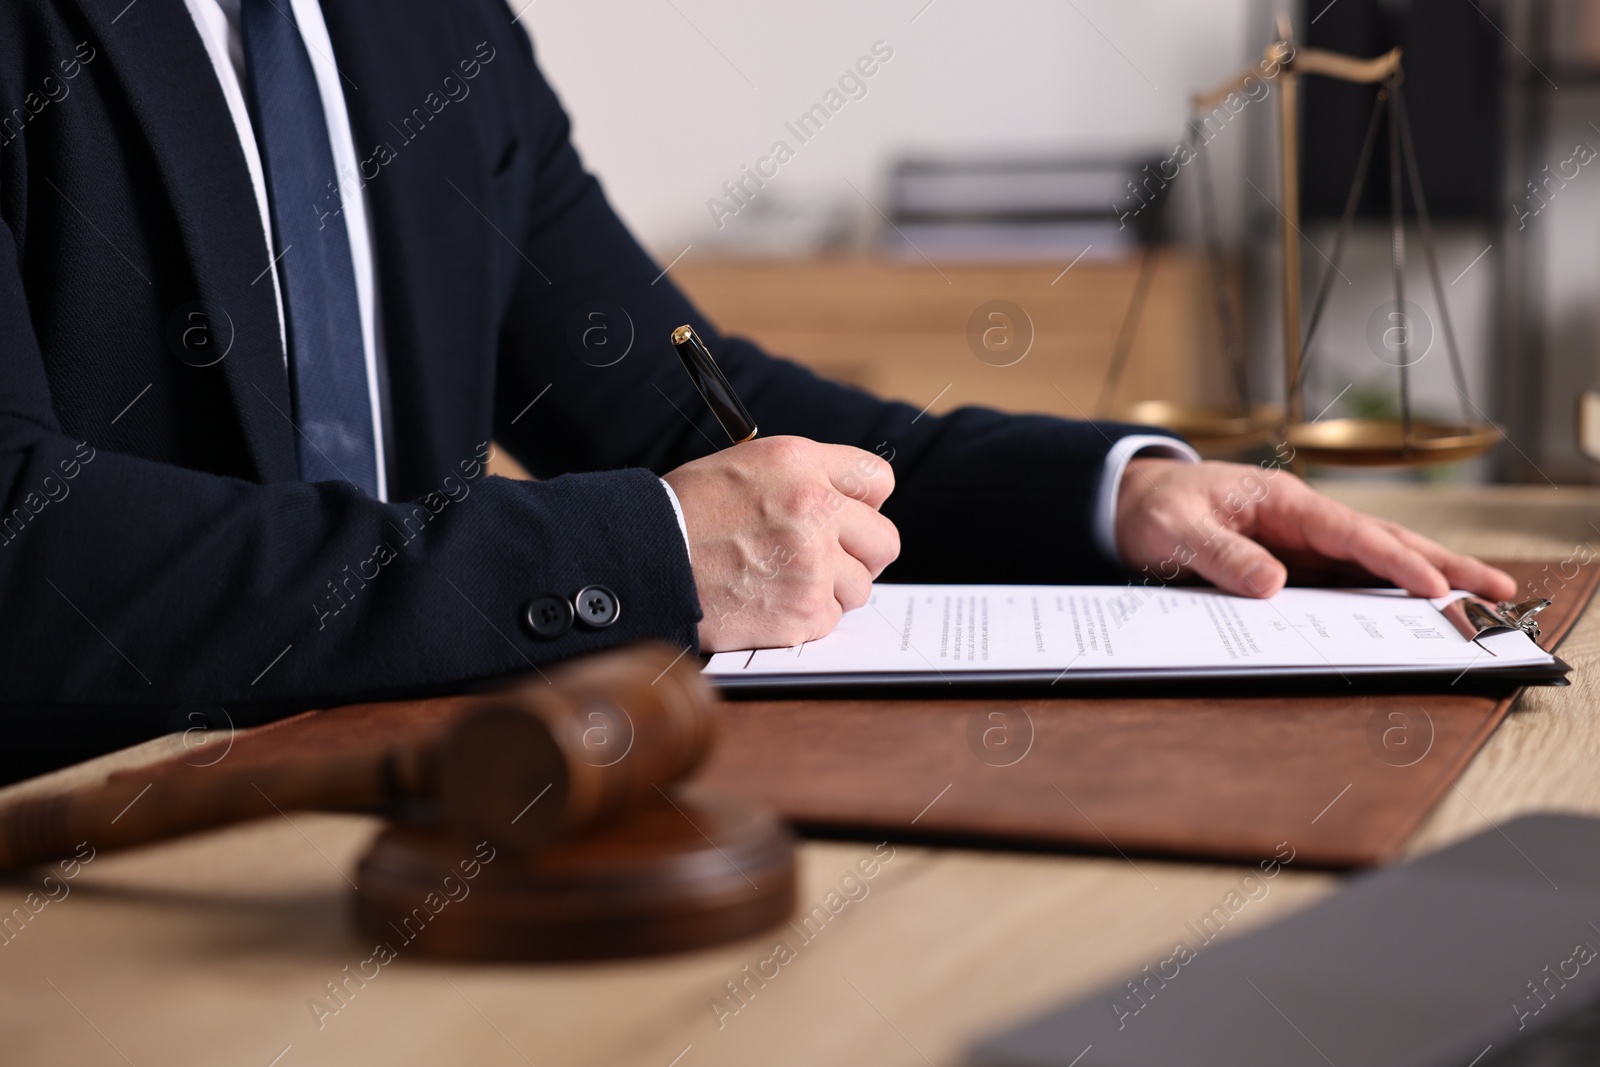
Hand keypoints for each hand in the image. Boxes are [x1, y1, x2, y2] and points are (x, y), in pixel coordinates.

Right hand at [663, 436, 899, 651]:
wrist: (643, 561)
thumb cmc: (685, 514)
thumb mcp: (745, 468)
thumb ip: (803, 480)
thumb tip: (849, 506)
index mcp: (799, 462)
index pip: (877, 479)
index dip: (865, 503)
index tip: (852, 519)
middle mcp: (814, 506)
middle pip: (884, 540)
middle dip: (861, 555)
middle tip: (830, 562)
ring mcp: (813, 562)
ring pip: (861, 587)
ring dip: (831, 590)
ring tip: (785, 584)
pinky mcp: (802, 611)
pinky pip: (831, 619)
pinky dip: (805, 619)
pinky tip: (769, 604)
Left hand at [1114, 458, 1517, 601]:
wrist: (1129, 501)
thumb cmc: (1154, 508)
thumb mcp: (1177, 531)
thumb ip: (1221, 556)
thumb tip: (1272, 585)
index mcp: (1282, 501)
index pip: (1350, 533)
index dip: (1394, 561)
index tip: (1434, 588)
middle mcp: (1302, 519)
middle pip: (1383, 541)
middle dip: (1441, 564)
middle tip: (1498, 587)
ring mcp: (1302, 541)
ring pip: (1374, 561)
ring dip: (1426, 578)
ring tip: (1482, 598)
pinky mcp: (1294, 562)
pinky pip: (1346, 578)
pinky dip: (1385, 592)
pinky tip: (1417, 610)